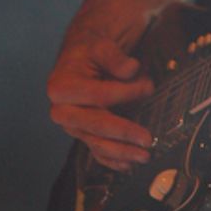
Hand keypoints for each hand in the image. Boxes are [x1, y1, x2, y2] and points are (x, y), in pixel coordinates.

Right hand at [47, 37, 154, 171]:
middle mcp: (62, 110)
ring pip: (96, 143)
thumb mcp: (101, 45)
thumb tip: (130, 69)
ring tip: (144, 156)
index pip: (98, 95)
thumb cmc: (91, 51)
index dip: (125, 93)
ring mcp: (72, 126)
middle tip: (147, 139)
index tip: (149, 87)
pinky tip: (129, 166)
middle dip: (123, 133)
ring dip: (122, 152)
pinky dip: (112, 161)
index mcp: (61, 87)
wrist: (81, 58)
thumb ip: (114, 56)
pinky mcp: (82, 134)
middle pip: (95, 125)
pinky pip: (96, 152)